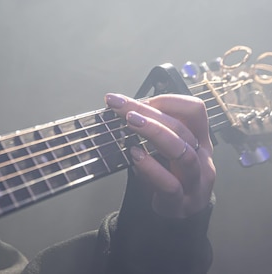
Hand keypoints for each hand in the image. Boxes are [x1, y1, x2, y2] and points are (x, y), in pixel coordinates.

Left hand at [105, 93, 214, 217]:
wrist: (172, 220)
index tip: (141, 100)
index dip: (169, 101)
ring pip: (183, 153)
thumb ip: (153, 129)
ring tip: (130, 121)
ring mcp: (195, 183)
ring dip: (155, 132)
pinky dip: (150, 168)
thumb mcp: (165, 150)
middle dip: (147, 110)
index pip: (196, 110)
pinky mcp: (181, 204)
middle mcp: (202, 158)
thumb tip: (124, 106)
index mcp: (199, 140)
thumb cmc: (166, 176)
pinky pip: (170, 185)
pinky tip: (133, 156)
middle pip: (180, 127)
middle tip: (120, 104)